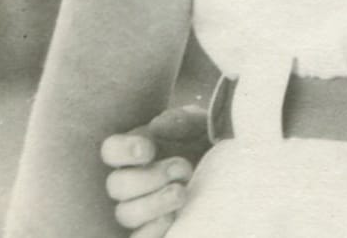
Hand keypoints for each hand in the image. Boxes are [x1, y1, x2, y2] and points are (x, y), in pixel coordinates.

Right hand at [99, 103, 209, 235]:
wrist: (236, 167)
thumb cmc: (212, 143)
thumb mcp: (204, 125)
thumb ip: (183, 120)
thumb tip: (157, 126)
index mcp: (138, 151)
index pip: (111, 150)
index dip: (122, 151)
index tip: (147, 150)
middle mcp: (135, 180)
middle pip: (117, 186)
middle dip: (148, 178)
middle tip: (182, 168)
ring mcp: (143, 206)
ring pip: (126, 214)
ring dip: (153, 204)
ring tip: (182, 192)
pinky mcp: (155, 228)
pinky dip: (151, 230)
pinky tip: (172, 218)